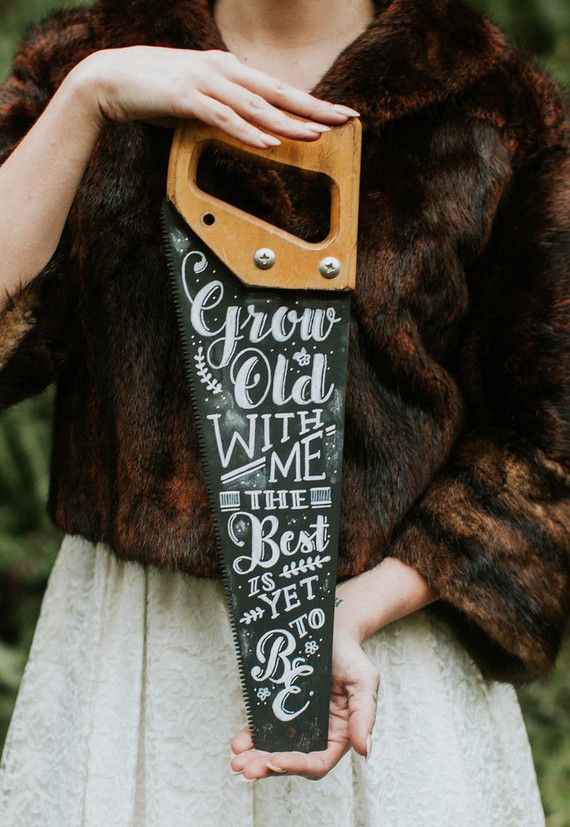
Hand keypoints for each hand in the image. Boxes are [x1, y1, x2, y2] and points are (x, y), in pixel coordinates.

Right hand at [71, 46, 358, 146]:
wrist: (110, 79)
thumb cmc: (155, 91)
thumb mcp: (200, 101)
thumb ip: (226, 111)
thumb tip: (252, 130)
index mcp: (230, 71)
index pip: (278, 89)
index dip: (311, 102)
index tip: (339, 113)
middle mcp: (224, 71)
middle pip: (277, 93)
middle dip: (313, 108)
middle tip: (345, 119)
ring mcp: (206, 82)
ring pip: (256, 106)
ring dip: (287, 122)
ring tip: (315, 134)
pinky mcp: (186, 98)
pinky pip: (224, 118)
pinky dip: (247, 131)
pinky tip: (269, 143)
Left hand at [230, 622, 379, 779]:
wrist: (331, 630)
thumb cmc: (351, 657)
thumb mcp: (365, 682)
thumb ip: (364, 715)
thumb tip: (364, 750)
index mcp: (338, 735)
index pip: (317, 762)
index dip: (296, 765)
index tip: (276, 761)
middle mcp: (316, 734)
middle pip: (291, 760)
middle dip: (267, 767)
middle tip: (245, 769)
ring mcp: (297, 723)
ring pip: (274, 748)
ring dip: (255, 758)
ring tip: (236, 761)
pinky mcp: (280, 708)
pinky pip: (264, 728)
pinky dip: (251, 737)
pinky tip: (238, 742)